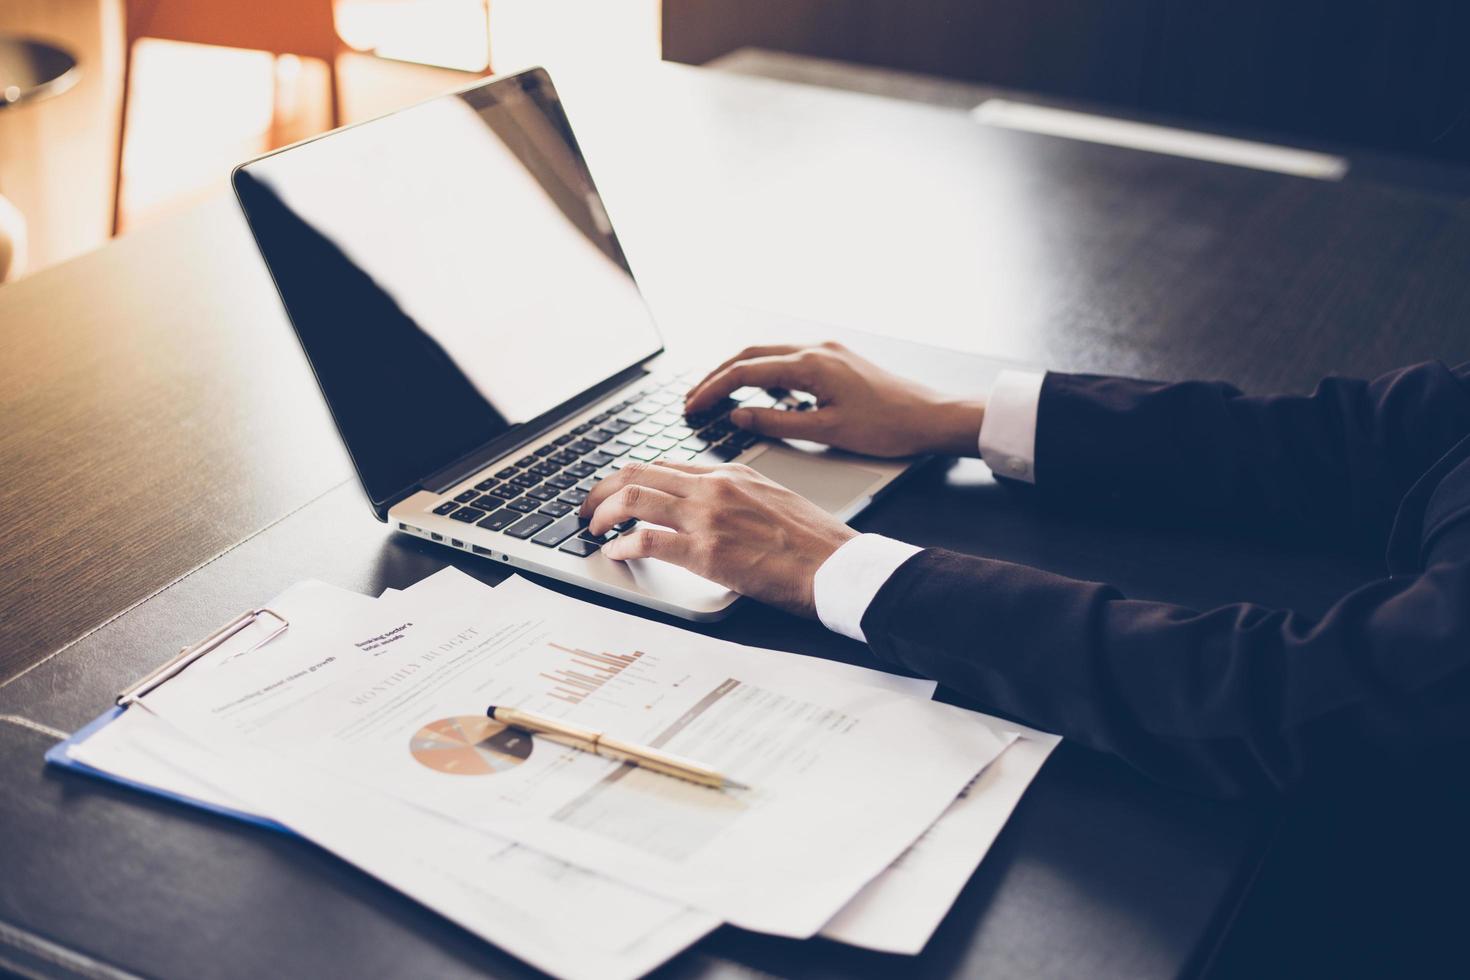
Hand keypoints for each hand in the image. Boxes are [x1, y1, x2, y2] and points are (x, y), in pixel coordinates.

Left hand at [579, 460, 857, 616]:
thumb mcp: (772, 500)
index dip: (629, 478)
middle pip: (637, 473)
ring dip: (603, 514)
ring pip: (633, 499)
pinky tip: (616, 553)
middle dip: (601, 490)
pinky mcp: (707, 552)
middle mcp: (714, 487)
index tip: (614, 494)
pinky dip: (622, 546)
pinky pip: (648, 540)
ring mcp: (709, 517)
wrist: (838, 566)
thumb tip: (705, 509)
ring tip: (593, 529)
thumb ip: (735, 497)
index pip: (664, 465)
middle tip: (587, 510)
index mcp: (730, 473)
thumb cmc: (814, 542)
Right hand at [684, 341, 984, 457]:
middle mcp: (815, 349)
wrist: (931, 416)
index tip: (691, 406)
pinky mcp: (835, 359)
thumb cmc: (887, 427)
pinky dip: (764, 373)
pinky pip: (788, 360)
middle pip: (750, 355)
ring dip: (738, 373)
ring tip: (716, 396)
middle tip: (692, 399)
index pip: (745, 372)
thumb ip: (777, 423)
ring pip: (768, 355)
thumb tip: (739, 418)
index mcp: (810, 364)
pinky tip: (760, 394)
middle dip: (717, 376)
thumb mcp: (826, 431)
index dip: (712, 389)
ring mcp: (826, 351)